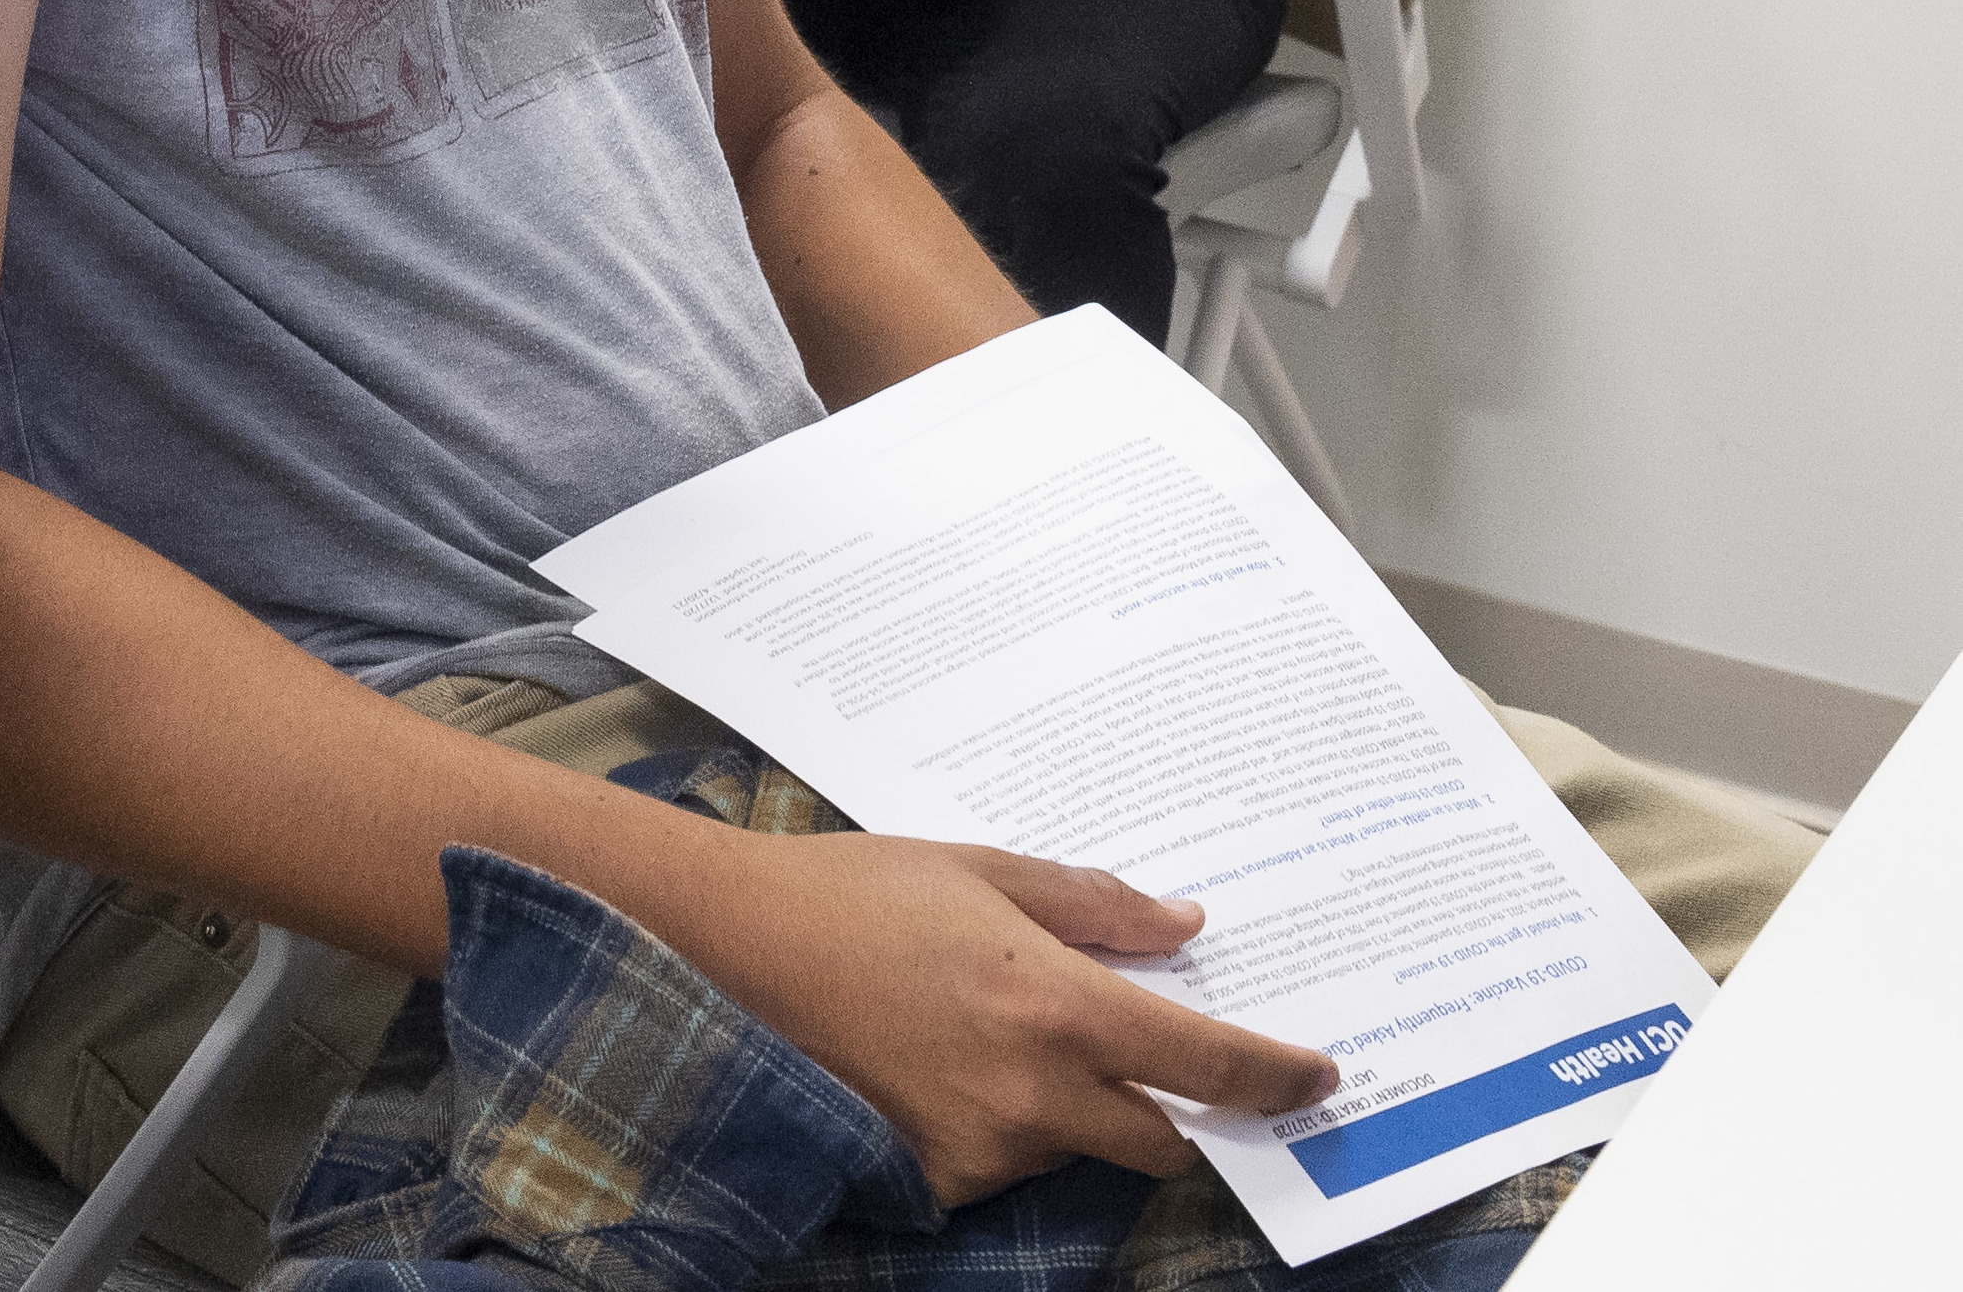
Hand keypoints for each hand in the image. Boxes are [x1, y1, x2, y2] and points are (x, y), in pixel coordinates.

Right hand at [693, 832, 1337, 1203]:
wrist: (732, 941)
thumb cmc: (854, 890)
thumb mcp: (982, 870)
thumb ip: (1095, 905)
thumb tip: (1182, 924)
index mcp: (1057, 1005)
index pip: (1208, 1065)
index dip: (1276, 1078)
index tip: (1314, 1078)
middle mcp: (1034, 1093)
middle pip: (1164, 1141)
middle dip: (1176, 1109)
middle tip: (1159, 1061)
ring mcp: (983, 1146)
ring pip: (1080, 1150)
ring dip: (1077, 1109)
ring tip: (1005, 1034)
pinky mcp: (935, 1176)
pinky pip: (1009, 1164)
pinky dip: (1007, 1126)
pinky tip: (955, 1064)